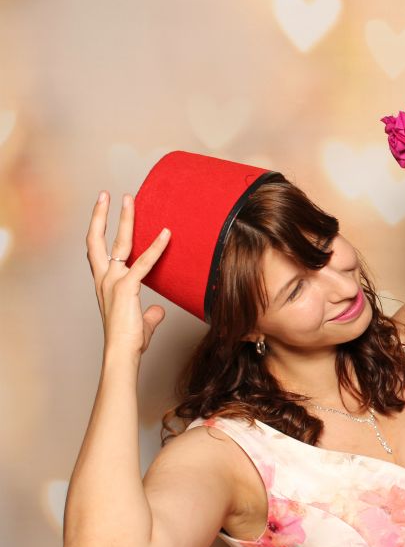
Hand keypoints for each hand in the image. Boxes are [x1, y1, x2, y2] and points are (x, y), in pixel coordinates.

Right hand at [86, 192, 169, 355]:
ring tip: (130, 199)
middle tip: (109, 193)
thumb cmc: (129, 340)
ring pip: (120, 243)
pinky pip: (144, 262)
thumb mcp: (141, 322)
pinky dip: (156, 247)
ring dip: (127, 219)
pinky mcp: (127, 287)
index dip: (98, 228)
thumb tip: (159, 311)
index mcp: (105, 282)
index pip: (97, 249)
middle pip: (99, 238)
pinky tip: (166, 233)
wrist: (122, 352)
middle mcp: (105, 278)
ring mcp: (113, 281)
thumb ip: (150, 314)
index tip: (102, 210)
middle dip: (103, 214)